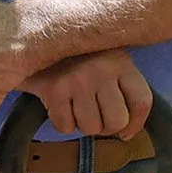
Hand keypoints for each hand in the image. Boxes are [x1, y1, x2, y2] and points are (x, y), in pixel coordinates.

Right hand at [19, 49, 151, 138]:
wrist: (29, 40)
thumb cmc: (72, 56)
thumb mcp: (105, 59)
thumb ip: (120, 85)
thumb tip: (128, 129)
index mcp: (120, 60)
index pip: (142, 102)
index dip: (135, 124)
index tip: (125, 132)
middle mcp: (102, 69)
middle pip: (117, 121)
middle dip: (104, 127)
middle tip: (94, 116)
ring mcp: (78, 79)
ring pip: (91, 128)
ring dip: (81, 124)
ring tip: (74, 106)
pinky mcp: (54, 90)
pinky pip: (65, 127)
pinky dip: (61, 122)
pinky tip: (58, 105)